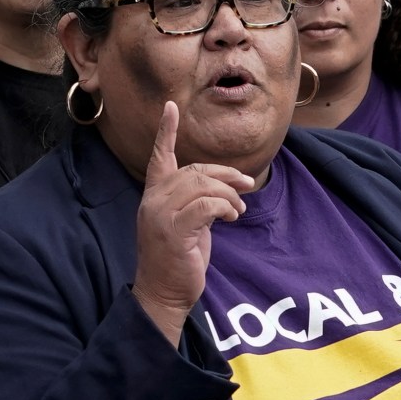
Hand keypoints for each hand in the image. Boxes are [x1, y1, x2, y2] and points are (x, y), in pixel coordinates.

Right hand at [131, 102, 253, 342]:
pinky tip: (232, 218)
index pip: (159, 157)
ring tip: (238, 210)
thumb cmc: (178, 258)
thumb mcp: (187, 223)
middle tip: (247, 185)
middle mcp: (153, 201)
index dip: (165, 131)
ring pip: (202, 185)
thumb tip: (225, 187)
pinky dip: (226, 207)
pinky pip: (207, 205)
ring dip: (229, 194)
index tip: (170, 106)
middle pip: (195, 171)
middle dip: (226, 175)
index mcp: (154, 196)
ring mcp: (161, 216)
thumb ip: (196, 201)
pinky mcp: (174, 232)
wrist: (164, 293)